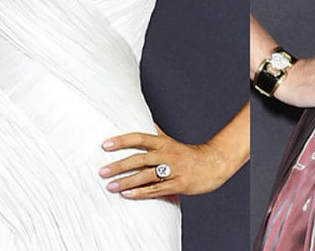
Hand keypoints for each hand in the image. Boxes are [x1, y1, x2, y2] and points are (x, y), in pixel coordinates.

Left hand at [98, 127, 227, 198]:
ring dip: (126, 182)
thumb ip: (154, 132)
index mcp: (163, 142)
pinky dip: (140, 193)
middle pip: (139, 159)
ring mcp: (173, 170)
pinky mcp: (178, 185)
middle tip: (101, 171)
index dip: (121, 141)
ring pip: (145, 176)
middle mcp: (166, 155)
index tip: (105, 145)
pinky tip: (127, 195)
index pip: (139, 138)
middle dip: (119, 166)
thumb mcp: (170, 140)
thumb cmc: (187, 154)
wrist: (213, 164)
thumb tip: (140, 119)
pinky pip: (156, 190)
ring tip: (110, 186)